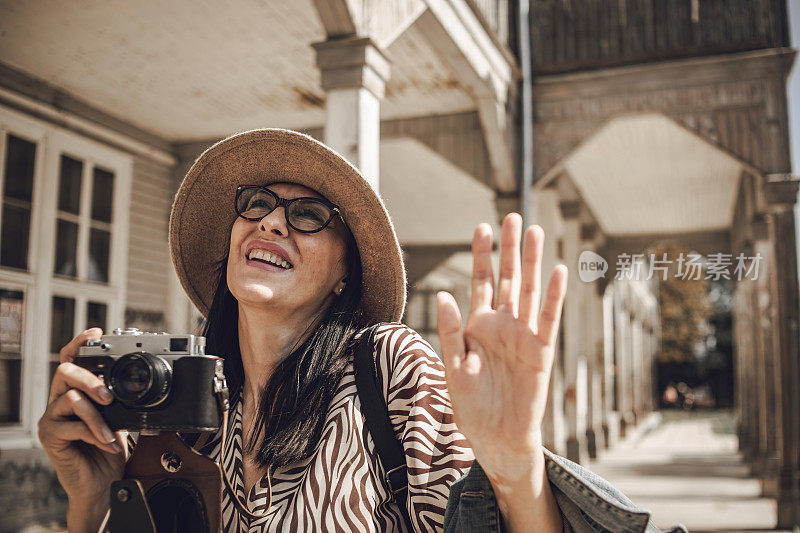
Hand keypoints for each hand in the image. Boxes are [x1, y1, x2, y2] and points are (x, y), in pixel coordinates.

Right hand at [38, 328, 126, 530]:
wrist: (101, 483)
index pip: (71, 360)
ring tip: (110, 431)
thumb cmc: (108, 449)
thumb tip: (132, 383)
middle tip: (108, 396)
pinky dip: (93, 433)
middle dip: (90, 379)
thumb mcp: (118, 417)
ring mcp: (52, 418)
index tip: (96, 332)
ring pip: (71, 399)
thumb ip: (117, 398)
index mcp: (75, 391)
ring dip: (97, 416)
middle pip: (65, 372)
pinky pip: (70, 426)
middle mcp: (59, 401)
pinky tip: (105, 442)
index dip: (80, 343)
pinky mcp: (50, 436)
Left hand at [436, 213, 566, 485]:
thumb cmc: (471, 405)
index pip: (481, 282)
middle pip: (508, 278)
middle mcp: (502, 325)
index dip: (482, 256)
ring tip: (535, 232)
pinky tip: (556, 271)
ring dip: (532, 262)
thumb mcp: (452, 367)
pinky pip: (548, 318)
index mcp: (477, 326)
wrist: (496, 437)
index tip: (481, 227)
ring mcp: (523, 335)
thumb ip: (450, 332)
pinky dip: (552, 295)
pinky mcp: (541, 351)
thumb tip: (444, 295)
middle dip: (509, 249)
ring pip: (529, 291)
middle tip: (512, 217)